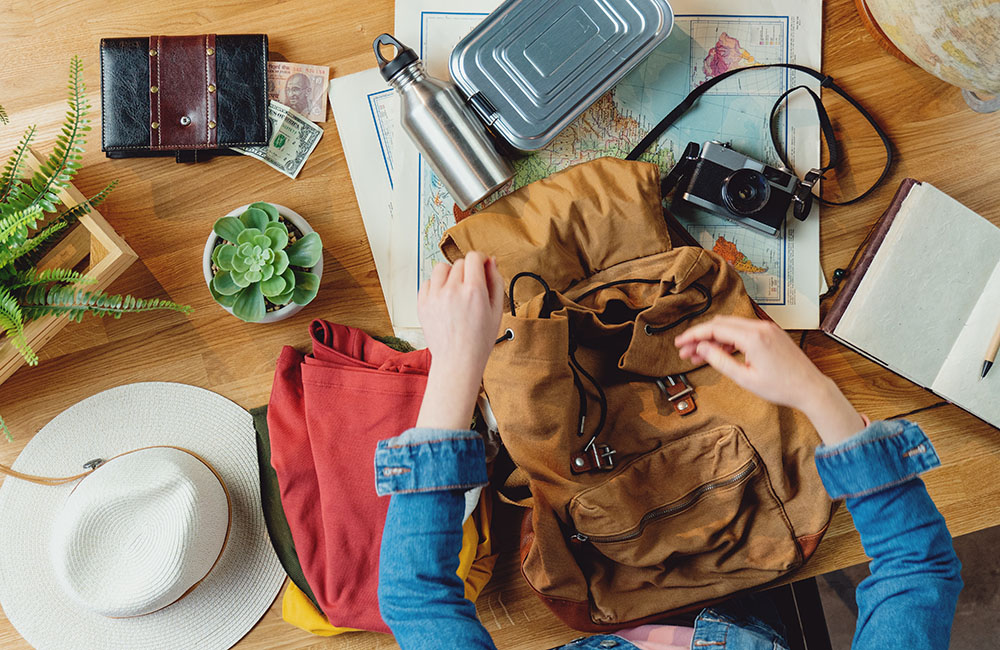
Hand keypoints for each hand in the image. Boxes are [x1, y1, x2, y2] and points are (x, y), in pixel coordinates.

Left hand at [415, 252, 503, 430]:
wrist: (457, 361)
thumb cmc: (479, 340)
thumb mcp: (497, 311)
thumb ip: (495, 282)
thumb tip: (490, 261)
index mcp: (474, 291)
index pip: (474, 257)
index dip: (480, 259)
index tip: (482, 266)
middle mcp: (452, 291)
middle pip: (459, 263)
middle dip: (467, 271)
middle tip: (471, 288)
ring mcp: (435, 297)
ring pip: (441, 268)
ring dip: (450, 274)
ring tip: (456, 290)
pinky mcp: (422, 303)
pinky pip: (427, 281)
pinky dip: (436, 286)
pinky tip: (444, 298)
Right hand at [675, 316, 864, 444]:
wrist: (810, 388)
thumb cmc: (782, 387)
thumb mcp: (745, 379)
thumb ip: (720, 361)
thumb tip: (702, 348)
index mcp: (753, 338)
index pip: (714, 329)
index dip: (693, 336)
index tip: (680, 343)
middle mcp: (760, 327)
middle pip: (720, 324)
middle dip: (700, 336)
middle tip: (686, 351)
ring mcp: (767, 328)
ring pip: (731, 326)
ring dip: (714, 338)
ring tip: (699, 354)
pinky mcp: (771, 333)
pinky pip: (744, 330)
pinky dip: (728, 339)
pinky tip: (720, 352)